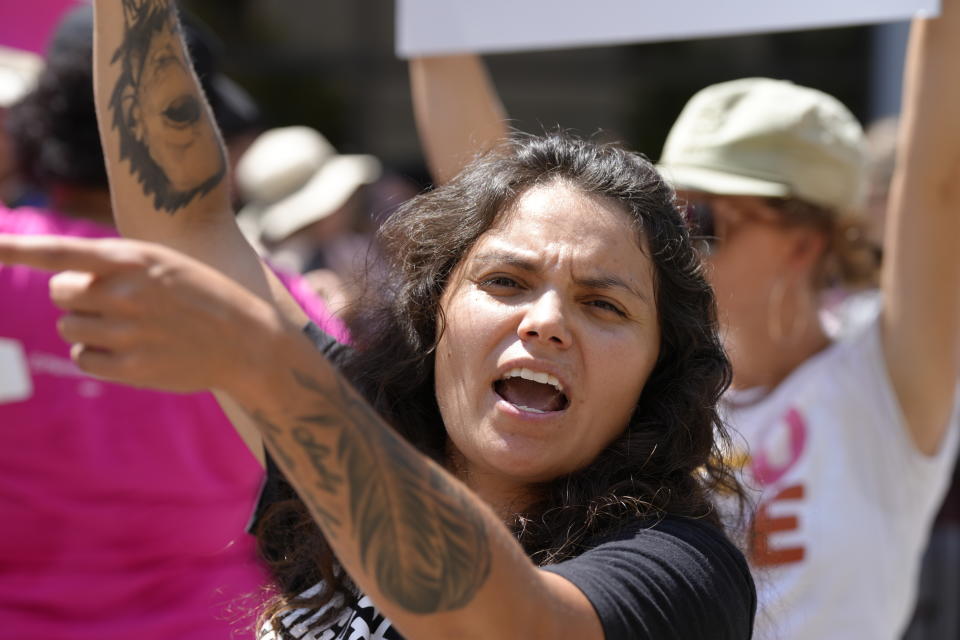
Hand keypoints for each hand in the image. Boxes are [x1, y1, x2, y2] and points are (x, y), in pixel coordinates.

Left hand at [0, 234, 283, 393]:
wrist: (249, 342)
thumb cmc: (204, 296)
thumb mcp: (166, 264)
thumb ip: (117, 266)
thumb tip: (63, 286)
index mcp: (135, 259)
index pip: (60, 252)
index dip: (15, 248)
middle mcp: (127, 294)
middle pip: (60, 292)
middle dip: (76, 294)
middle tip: (112, 299)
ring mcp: (129, 333)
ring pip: (70, 326)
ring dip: (89, 325)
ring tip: (132, 326)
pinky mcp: (132, 368)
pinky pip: (82, 357)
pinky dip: (96, 353)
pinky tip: (129, 349)